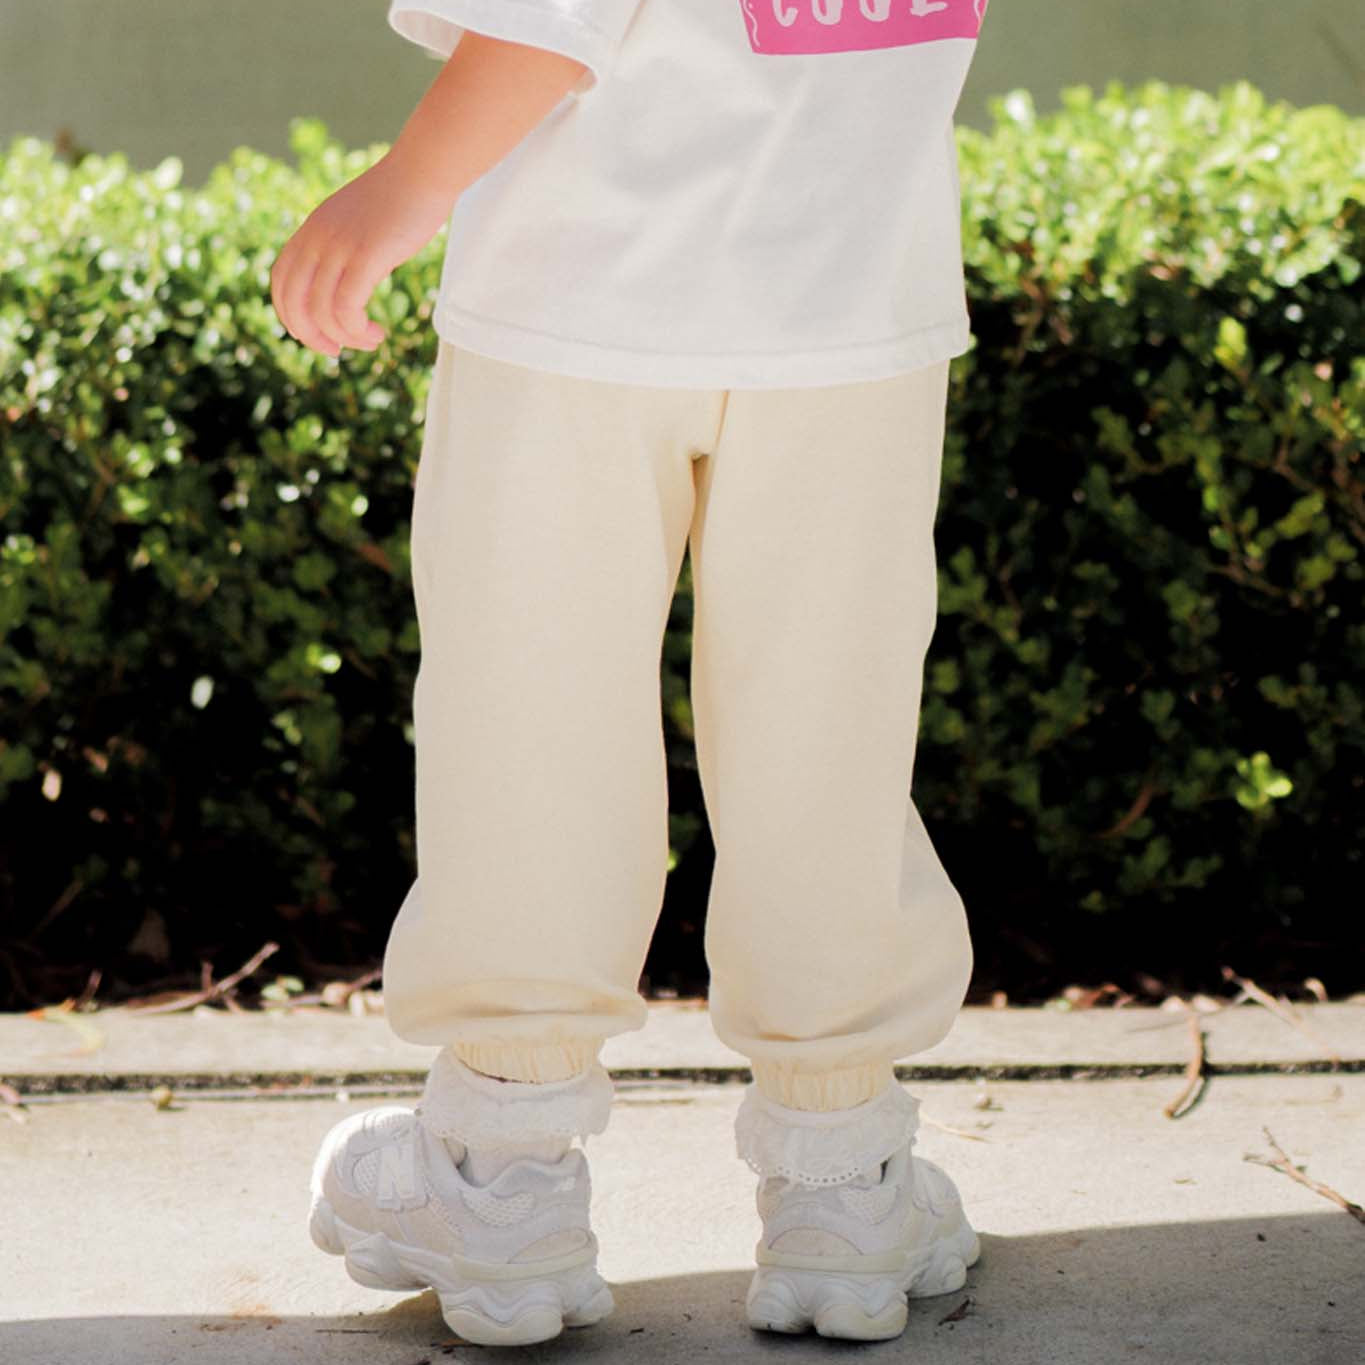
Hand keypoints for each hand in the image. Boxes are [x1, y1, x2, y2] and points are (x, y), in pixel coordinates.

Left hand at [269, 153, 453, 357]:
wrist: (422, 172)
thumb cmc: (398, 200)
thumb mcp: (355, 223)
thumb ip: (340, 246)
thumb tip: (342, 277)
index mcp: (311, 231)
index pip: (281, 282)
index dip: (291, 316)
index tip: (315, 334)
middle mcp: (317, 239)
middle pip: (294, 302)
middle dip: (311, 336)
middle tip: (336, 351)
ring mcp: (340, 247)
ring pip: (322, 311)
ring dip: (345, 337)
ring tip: (370, 341)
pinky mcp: (365, 256)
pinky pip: (347, 307)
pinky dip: (357, 330)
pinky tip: (378, 333)